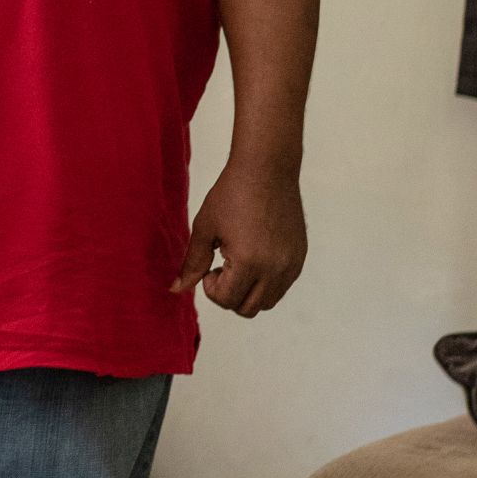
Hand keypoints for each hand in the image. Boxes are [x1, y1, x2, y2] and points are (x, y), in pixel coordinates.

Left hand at [172, 159, 306, 318]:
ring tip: (238, 262)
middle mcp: (275, 268)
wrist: (267, 168)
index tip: (211, 265)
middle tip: (222, 267)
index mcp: (249, 262)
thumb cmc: (232, 193)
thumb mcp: (205, 228)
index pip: (227, 300)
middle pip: (248, 309)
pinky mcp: (300, 257)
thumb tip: (176, 290)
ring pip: (267, 302)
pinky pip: (281, 286)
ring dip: (248, 292)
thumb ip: (192, 264)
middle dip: (229, 295)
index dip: (211, 287)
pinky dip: (265, 282)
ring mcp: (291, 264)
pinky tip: (254, 255)